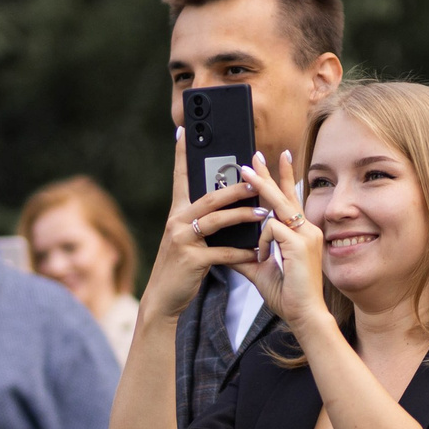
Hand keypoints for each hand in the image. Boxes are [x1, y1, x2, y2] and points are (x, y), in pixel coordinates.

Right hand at [142, 130, 262, 317]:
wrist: (164, 297)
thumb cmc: (182, 266)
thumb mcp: (188, 238)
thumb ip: (202, 220)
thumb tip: (226, 202)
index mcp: (177, 212)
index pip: (179, 177)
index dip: (180, 154)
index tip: (184, 131)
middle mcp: (176, 221)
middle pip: (210, 197)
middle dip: (236, 188)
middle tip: (257, 179)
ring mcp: (182, 240)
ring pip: (217, 221)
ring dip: (243, 216)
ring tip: (264, 213)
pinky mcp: (191, 260)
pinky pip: (222, 252)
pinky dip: (242, 253)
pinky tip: (256, 252)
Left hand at [239, 151, 328, 332]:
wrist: (303, 315)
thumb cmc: (288, 295)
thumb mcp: (261, 270)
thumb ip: (246, 256)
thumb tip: (227, 249)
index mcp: (299, 234)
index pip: (288, 201)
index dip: (281, 180)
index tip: (274, 160)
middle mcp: (306, 230)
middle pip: (284, 195)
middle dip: (268, 173)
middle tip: (254, 155)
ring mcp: (306, 235)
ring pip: (277, 206)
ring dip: (260, 190)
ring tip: (244, 170)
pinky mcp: (300, 244)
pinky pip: (272, 229)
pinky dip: (262, 241)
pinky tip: (264, 257)